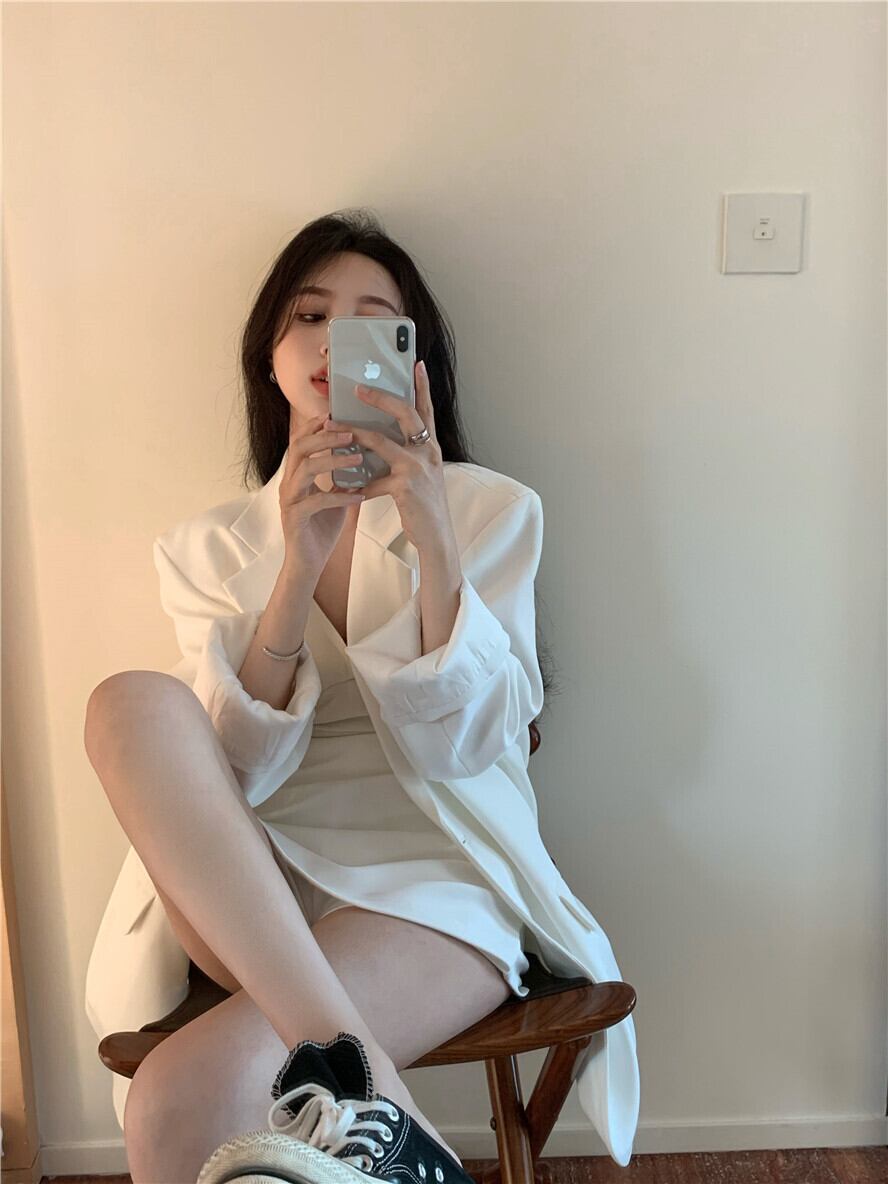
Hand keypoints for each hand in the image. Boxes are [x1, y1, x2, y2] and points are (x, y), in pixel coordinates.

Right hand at [279, 414, 365, 574]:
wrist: (308, 564)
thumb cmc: (321, 529)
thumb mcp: (335, 498)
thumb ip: (342, 479)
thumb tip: (363, 457)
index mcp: (297, 476)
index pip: (301, 441)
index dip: (315, 425)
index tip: (335, 413)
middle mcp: (289, 484)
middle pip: (300, 448)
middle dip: (325, 436)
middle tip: (350, 432)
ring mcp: (290, 500)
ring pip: (306, 469)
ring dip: (333, 460)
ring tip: (357, 457)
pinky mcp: (295, 518)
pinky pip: (317, 501)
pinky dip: (339, 497)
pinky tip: (359, 496)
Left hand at [327, 360, 455, 553]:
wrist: (436, 537)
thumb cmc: (424, 507)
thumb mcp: (419, 475)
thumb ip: (404, 456)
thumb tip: (376, 440)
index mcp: (431, 448)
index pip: (427, 410)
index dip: (422, 386)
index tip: (416, 364)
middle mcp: (428, 453)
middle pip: (406, 414)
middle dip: (381, 397)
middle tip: (359, 388)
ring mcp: (418, 469)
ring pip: (381, 441)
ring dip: (354, 433)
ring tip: (333, 425)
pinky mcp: (406, 487)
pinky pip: (374, 479)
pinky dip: (357, 484)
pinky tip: (344, 487)